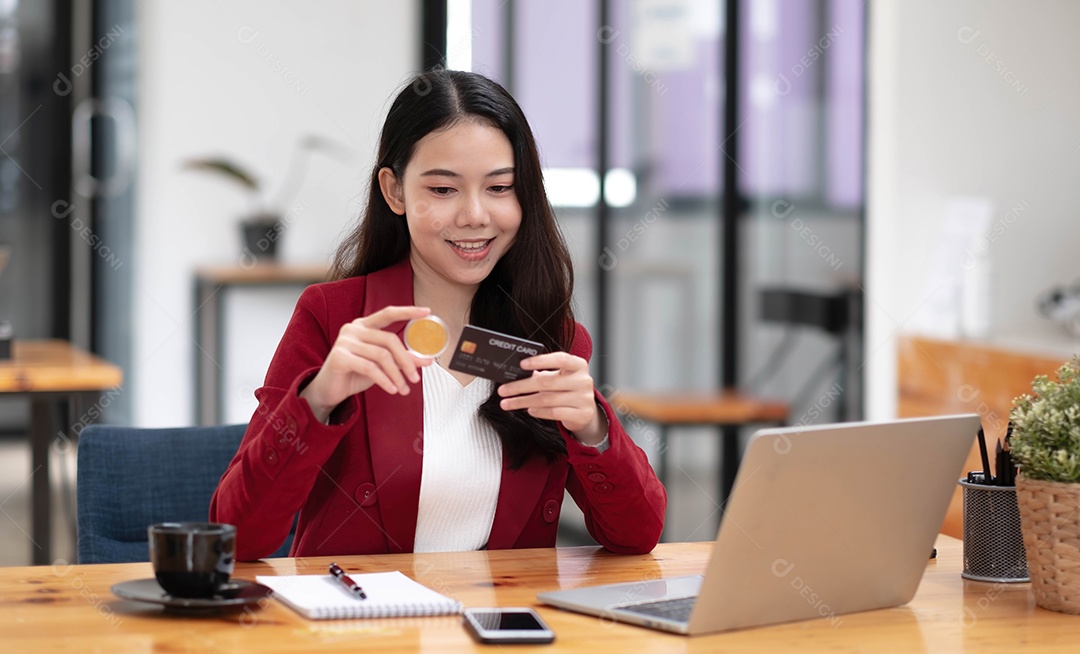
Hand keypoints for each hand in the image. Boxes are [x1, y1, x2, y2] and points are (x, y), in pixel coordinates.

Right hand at [301, 305, 433, 421]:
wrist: (329, 390)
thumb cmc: (355, 373)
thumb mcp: (382, 365)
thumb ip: (401, 359)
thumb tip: (427, 360)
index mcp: (364, 325)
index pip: (388, 313)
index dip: (407, 312)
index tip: (426, 311)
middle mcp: (353, 329)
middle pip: (389, 339)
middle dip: (406, 361)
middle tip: (415, 378)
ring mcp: (345, 341)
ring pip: (382, 356)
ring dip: (396, 375)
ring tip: (403, 389)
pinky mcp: (340, 357)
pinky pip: (369, 368)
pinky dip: (384, 380)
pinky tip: (392, 389)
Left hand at [496, 352, 607, 443]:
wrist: (586, 411)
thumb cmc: (568, 390)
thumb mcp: (559, 377)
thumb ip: (543, 373)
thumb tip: (517, 375)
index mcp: (578, 365)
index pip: (560, 358)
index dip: (540, 360)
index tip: (522, 364)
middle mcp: (583, 380)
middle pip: (547, 382)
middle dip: (521, 386)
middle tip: (504, 390)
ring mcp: (584, 398)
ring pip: (548, 399)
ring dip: (524, 401)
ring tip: (509, 403)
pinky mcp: (582, 414)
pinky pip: (555, 413)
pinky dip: (539, 412)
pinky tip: (529, 410)